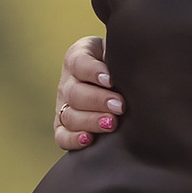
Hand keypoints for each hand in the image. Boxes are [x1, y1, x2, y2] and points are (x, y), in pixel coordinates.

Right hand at [54, 33, 121, 154]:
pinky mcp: (64, 127)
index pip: (79, 63)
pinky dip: (73, 139)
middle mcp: (67, 82)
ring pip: (69, 115)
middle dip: (98, 100)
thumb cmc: (121, 64)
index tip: (111, 80)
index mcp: (77, 57)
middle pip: (74, 92)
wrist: (118, 83)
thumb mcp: (119, 53)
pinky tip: (88, 139)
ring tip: (112, 123)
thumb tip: (129, 64)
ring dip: (90, 120)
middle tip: (120, 106)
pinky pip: (62, 136)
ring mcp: (63, 106)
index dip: (93, 72)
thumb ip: (120, 54)